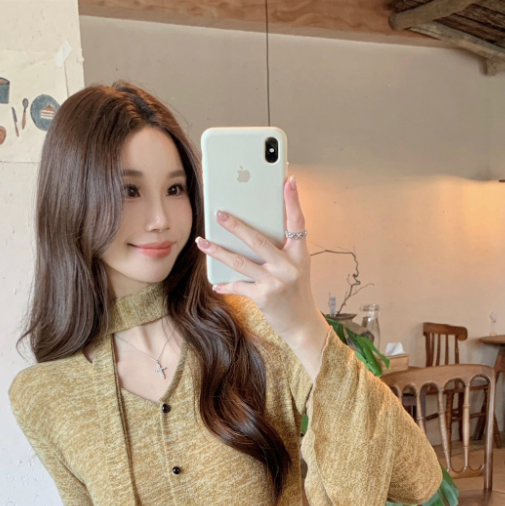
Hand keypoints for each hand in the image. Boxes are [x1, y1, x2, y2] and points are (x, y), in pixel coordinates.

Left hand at [195, 175, 328, 350]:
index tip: (288, 180)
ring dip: (218, 252)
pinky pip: (239, 286)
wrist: (302, 325)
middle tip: (218, 213)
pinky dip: (225, 284)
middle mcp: (289, 266)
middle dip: (236, 226)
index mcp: (299, 254)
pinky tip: (215, 283)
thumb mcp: (296, 267)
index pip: (297, 222)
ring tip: (202, 242)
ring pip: (241, 262)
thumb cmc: (296, 293)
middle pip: (258, 240)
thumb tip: (253, 232)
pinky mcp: (264, 297)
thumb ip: (281, 250)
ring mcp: (276, 282)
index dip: (293, 201)